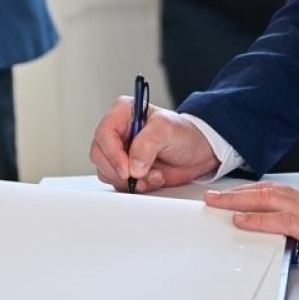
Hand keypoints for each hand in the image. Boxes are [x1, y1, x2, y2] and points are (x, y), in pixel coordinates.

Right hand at [89, 96, 219, 192]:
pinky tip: (152, 179)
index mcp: (123, 112)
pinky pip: (118, 183)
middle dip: (121, 170)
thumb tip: (133, 165)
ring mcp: (120, 152)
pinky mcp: (126, 169)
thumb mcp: (167, 129)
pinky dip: (136, 186)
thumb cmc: (184, 134)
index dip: (112, 154)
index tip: (127, 169)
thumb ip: (147, 143)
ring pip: (106, 171)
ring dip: (130, 180)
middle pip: (99, 155)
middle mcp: (118, 132)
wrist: (199, 152)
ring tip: (153, 174)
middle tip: (141, 174)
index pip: (104, 134)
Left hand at [202, 184, 298, 284]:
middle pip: (268, 190)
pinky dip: (256, 219)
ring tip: (218, 203)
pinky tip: (240, 220)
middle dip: (240, 192)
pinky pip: (277, 220)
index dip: (258, 193)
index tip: (241, 196)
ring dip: (239, 200)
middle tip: (217, 195)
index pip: (281, 192)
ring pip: (267, 199)